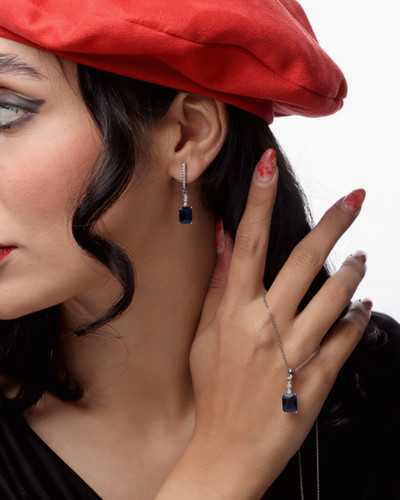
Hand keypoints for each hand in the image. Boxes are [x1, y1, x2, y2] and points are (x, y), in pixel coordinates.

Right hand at [156, 149, 370, 498]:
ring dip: (353, 270)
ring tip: (361, 256)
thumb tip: (226, 242)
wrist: (227, 448)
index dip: (257, 200)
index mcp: (233, 312)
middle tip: (355, 199)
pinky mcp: (317, 377)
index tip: (268, 167)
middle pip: (304, 260)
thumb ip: (219, 285)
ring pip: (335, 296)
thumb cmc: (213, 390)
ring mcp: (293, 352)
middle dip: (334, 223)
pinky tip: (362, 306)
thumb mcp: (205, 335)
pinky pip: (346, 338)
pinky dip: (358, 318)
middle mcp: (265, 326)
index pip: (247, 243)